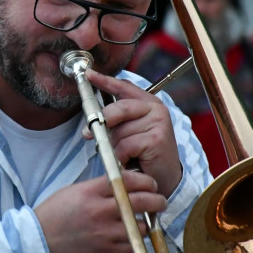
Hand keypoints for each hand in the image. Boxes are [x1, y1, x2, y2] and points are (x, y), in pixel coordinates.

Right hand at [35, 171, 166, 252]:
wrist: (36, 245)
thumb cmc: (52, 216)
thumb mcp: (73, 192)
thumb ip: (97, 188)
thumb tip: (121, 186)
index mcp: (90, 192)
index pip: (126, 180)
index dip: (144, 181)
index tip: (150, 183)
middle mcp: (100, 210)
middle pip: (140, 201)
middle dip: (156, 200)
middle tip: (160, 201)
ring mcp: (104, 233)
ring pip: (140, 226)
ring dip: (146, 223)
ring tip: (146, 221)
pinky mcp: (105, 252)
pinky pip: (132, 246)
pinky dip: (137, 241)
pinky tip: (135, 237)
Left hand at [84, 69, 183, 197]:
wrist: (164, 178)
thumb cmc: (143, 155)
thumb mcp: (128, 132)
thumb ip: (115, 120)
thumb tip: (91, 121)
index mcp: (148, 102)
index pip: (124, 87)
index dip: (104, 81)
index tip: (88, 74)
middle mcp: (156, 108)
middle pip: (118, 109)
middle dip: (101, 123)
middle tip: (87, 134)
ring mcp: (158, 122)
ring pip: (119, 131)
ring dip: (115, 147)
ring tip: (127, 155)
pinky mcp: (156, 138)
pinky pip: (125, 145)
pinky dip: (122, 156)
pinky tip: (130, 161)